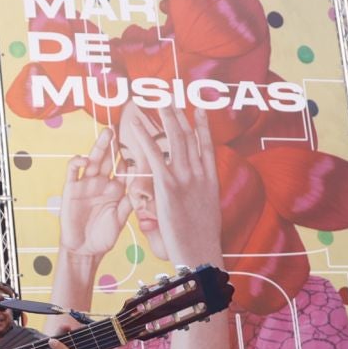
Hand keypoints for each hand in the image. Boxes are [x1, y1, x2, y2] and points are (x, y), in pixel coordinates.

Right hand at [59, 127, 131, 262]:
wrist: (84, 251)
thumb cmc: (103, 237)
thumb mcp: (121, 218)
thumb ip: (129, 202)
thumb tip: (144, 184)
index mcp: (116, 189)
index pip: (125, 168)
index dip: (133, 156)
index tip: (144, 142)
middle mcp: (101, 183)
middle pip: (109, 158)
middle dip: (115, 143)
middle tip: (123, 126)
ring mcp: (86, 184)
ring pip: (93, 159)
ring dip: (100, 146)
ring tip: (109, 133)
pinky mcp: (71, 189)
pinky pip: (73, 171)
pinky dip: (77, 162)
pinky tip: (85, 159)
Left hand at [120, 103, 221, 268]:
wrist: (201, 251)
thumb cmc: (202, 240)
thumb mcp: (208, 213)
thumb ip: (202, 197)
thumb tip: (200, 195)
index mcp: (211, 180)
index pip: (207, 146)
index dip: (203, 125)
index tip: (199, 109)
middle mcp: (199, 173)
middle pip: (189, 137)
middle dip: (180, 115)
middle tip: (172, 97)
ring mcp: (185, 177)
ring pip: (175, 139)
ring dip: (166, 117)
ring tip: (158, 100)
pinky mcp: (168, 185)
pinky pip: (154, 156)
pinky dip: (145, 137)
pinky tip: (136, 124)